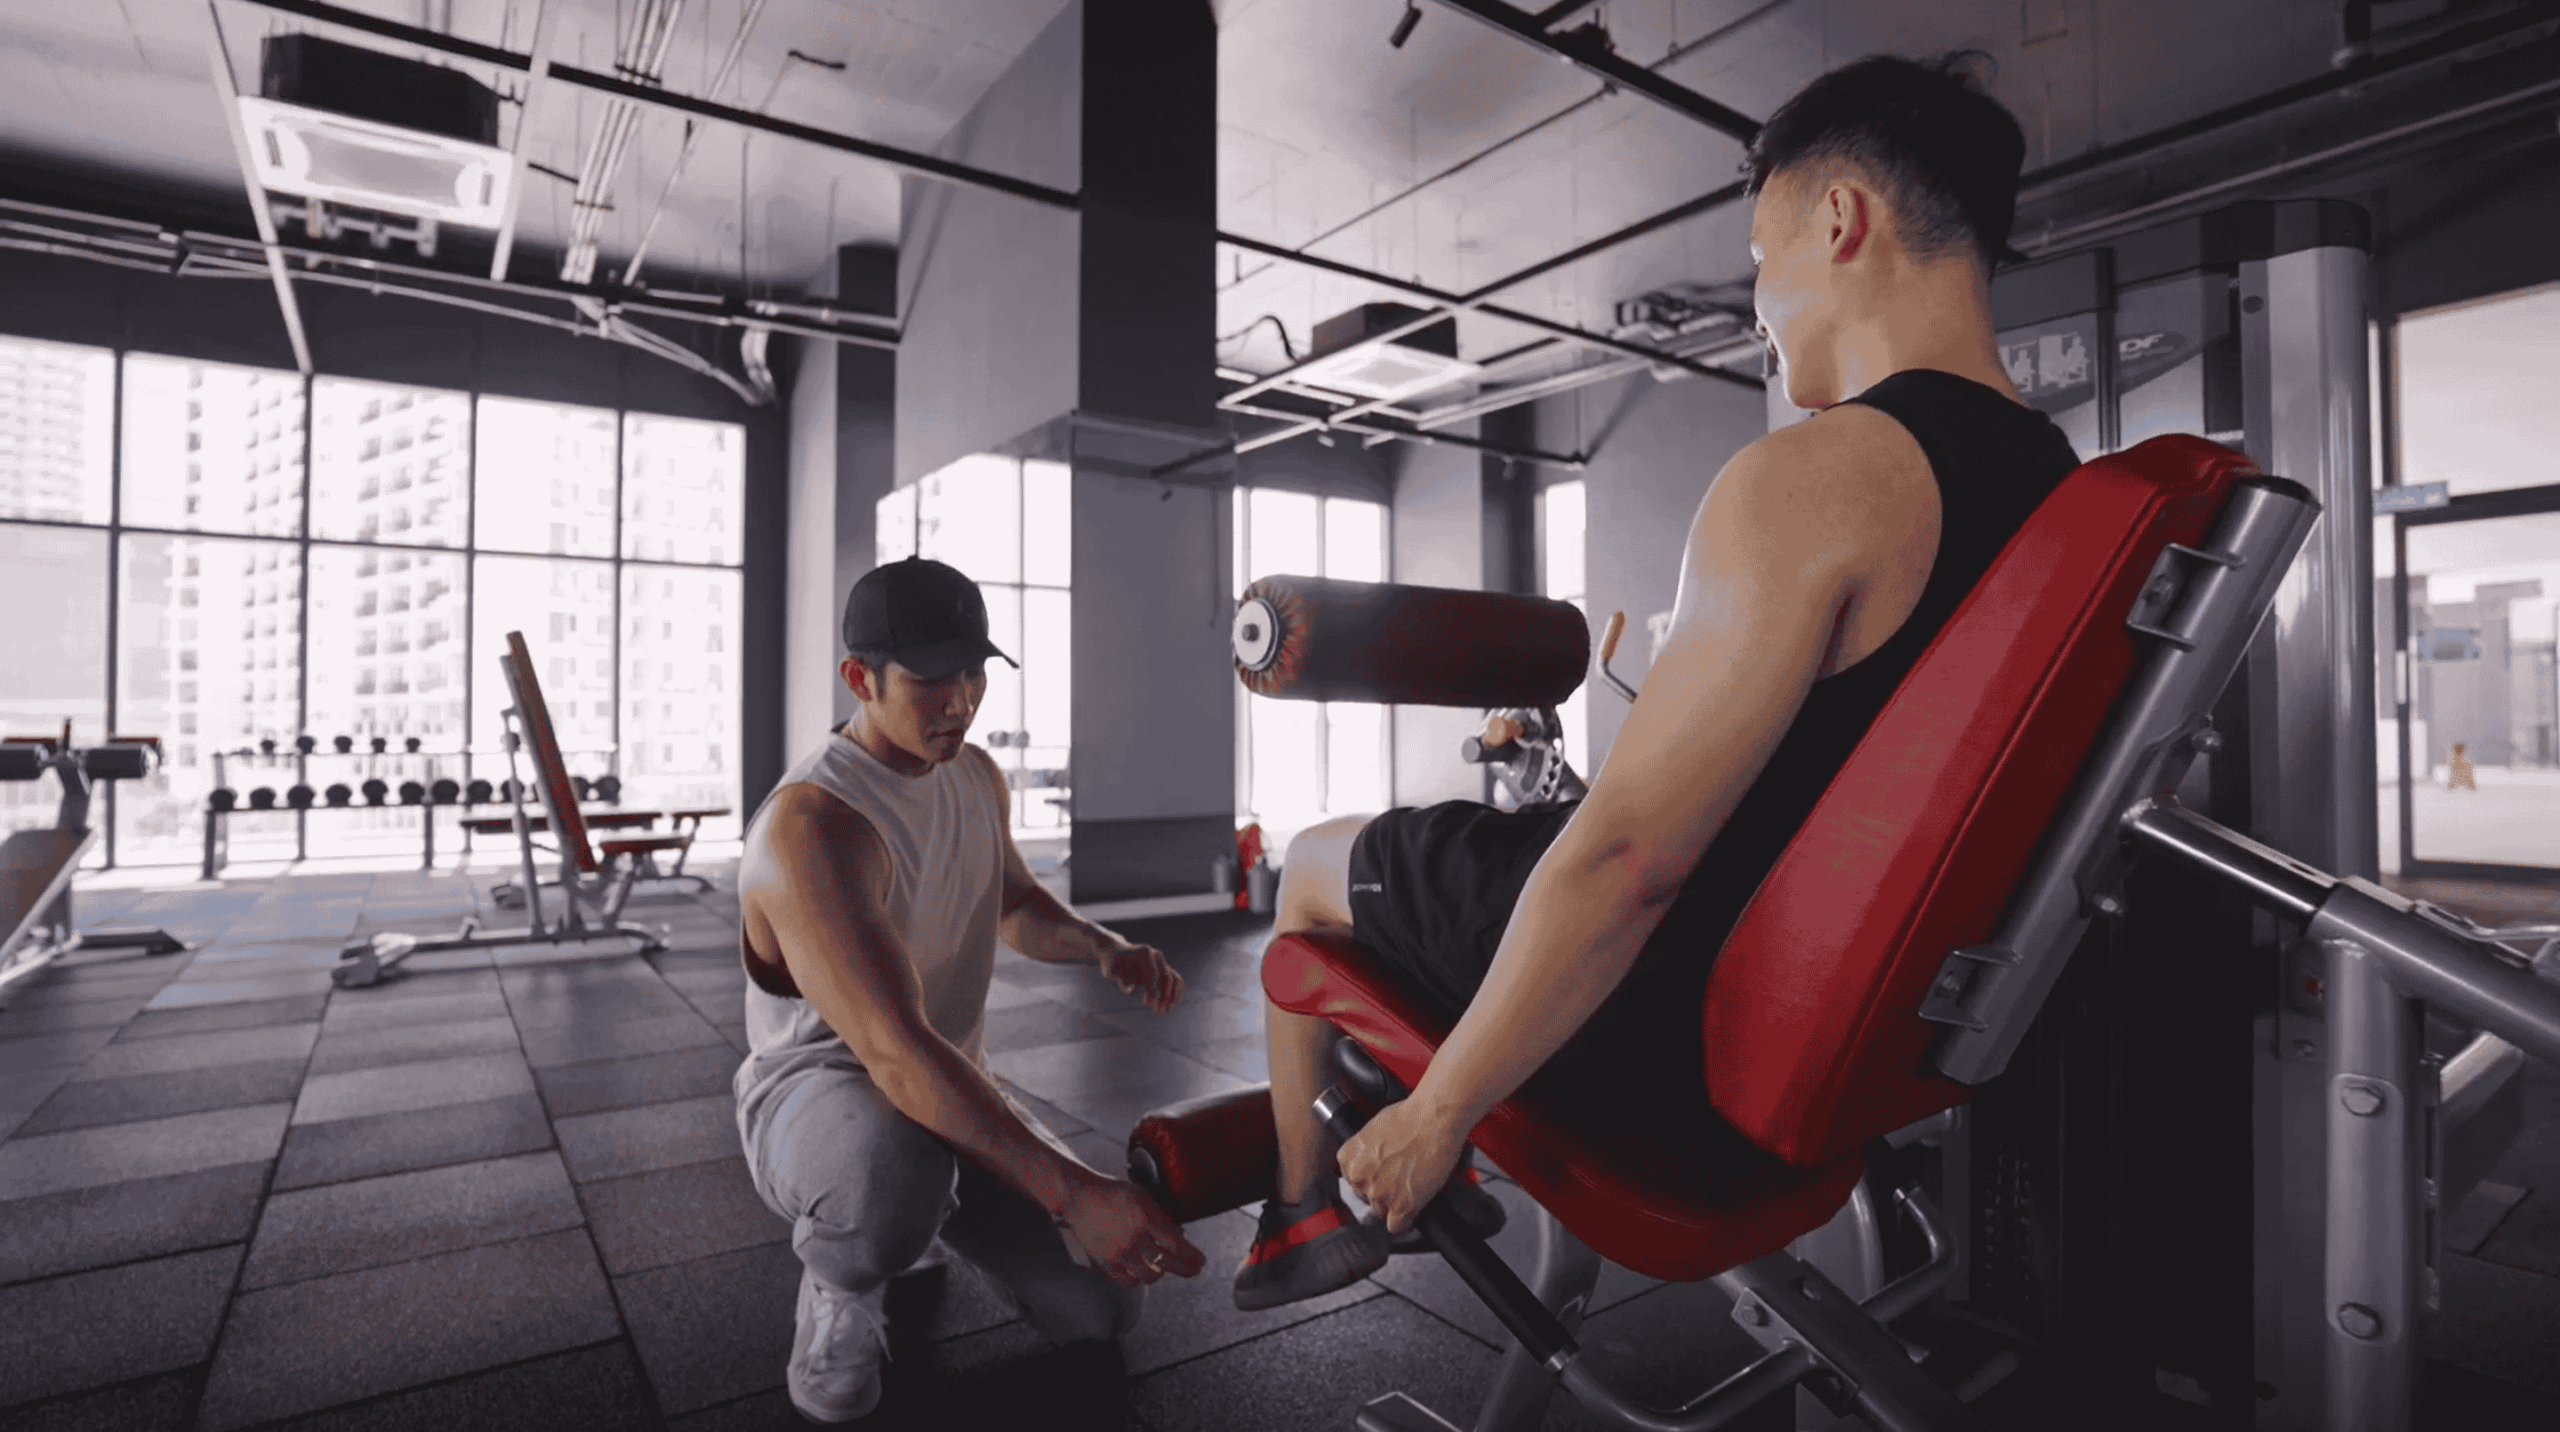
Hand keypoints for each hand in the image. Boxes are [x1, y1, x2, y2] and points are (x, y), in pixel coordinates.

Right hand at [1059, 1174, 1206, 1287]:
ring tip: (1164, 1268)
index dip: (1193, 1257)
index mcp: (1146, 1218)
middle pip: (1168, 1264)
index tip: (1201, 1261)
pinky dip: (1137, 1280)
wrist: (1080, 1197)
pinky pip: (1128, 1282)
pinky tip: (1141, 1273)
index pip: (1178, 1246)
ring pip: (1150, 1276)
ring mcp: (1119, 1252)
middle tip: (1194, 1270)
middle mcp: (1134, 1238)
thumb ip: (1163, 1214)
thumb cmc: (1112, 1192)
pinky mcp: (1106, 1262)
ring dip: (1161, 1272)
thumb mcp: (1143, 1195)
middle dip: (1186, 1269)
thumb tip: (1180, 1232)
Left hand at [1098, 938, 1182, 1012]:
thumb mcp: (1110, 970)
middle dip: (1164, 997)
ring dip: (1173, 997)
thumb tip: (1131, 989)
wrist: (1118, 955)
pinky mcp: (1165, 970)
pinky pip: (1177, 981)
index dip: (1151, 991)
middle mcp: (1157, 956)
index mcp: (1145, 954)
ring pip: (1174, 980)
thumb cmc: (1113, 964)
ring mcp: (1162, 963)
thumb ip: (1118, 978)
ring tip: (1167, 1012)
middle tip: (1157, 1013)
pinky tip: (1173, 1005)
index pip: (1153, 974)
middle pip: (1167, 978)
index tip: (1146, 1005)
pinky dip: (1177, 993)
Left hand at [1337, 1099, 1467, 1236]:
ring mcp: (1380, 1194)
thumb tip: (1373, 1161)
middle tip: (1399, 1182)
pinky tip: (1412, 1213)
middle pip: (1367, 1199)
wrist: (1435, 1118)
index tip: (1380, 1179)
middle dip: (1382, 1193)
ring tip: (1410, 1190)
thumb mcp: (1374, 1127)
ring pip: (1382, 1213)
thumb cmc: (1412, 1116)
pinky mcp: (1402, 1206)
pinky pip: (1396, 1227)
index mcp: (1348, 1157)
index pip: (1353, 1182)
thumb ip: (1367, 1151)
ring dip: (1395, 1205)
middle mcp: (1359, 1178)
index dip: (1370, 1181)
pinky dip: (1405, 1223)